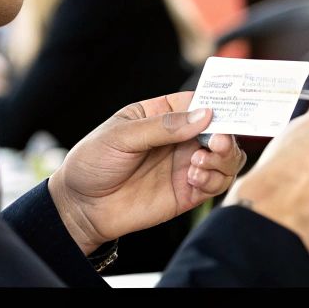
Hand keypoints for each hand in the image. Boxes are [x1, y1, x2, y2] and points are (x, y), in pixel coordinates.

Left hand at [48, 91, 246, 251]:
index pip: (200, 101)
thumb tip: (204, 115)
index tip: (225, 109)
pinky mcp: (188, 192)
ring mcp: (186, 164)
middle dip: (226, 134)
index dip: (218, 103)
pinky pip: (217, 183)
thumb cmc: (94, 162)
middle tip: (217, 142)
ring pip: (227, 157)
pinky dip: (214, 179)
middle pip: (222, 129)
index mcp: (164, 114)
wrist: (81, 206)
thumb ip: (162, 127)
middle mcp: (181, 138)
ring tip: (199, 162)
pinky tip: (194, 178)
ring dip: (224, 158)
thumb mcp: (121, 135)